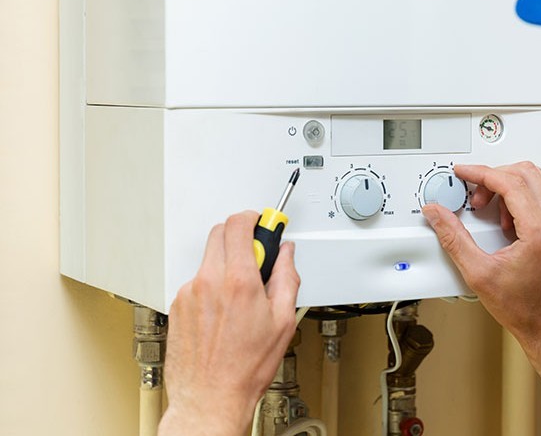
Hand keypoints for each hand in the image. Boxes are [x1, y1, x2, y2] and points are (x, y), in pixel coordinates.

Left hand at [159, 211, 299, 435]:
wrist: (210, 398)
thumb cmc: (244, 368)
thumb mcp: (282, 321)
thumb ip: (287, 278)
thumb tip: (286, 255)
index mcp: (238, 282)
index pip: (239, 225)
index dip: (254, 218)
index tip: (263, 223)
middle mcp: (209, 282)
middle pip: (220, 233)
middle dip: (240, 236)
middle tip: (256, 255)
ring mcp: (189, 293)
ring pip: (209, 258)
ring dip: (226, 263)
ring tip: (240, 295)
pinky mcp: (177, 305)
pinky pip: (197, 281)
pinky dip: (212, 285)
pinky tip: (223, 311)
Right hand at [422, 162, 540, 343]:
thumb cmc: (524, 307)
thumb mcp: (478, 273)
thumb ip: (453, 238)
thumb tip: (437, 214)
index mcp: (539, 232)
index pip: (510, 182)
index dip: (481, 172)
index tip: (463, 172)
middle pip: (525, 173)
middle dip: (493, 177)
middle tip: (473, 195)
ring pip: (535, 180)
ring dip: (507, 185)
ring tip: (487, 209)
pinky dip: (518, 197)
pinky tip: (503, 219)